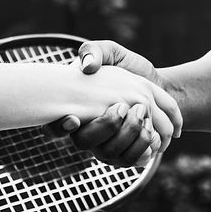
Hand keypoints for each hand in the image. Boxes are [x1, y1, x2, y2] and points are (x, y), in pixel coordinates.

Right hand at [47, 41, 180, 166]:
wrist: (157, 87)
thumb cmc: (128, 67)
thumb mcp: (111, 53)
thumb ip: (94, 51)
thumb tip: (87, 66)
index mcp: (75, 110)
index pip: (52, 127)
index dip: (58, 127)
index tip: (73, 118)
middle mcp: (87, 133)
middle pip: (85, 143)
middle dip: (106, 125)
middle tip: (122, 106)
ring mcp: (105, 147)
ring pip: (110, 154)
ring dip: (128, 135)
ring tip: (142, 113)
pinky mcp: (126, 154)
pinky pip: (131, 160)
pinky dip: (145, 146)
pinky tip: (154, 131)